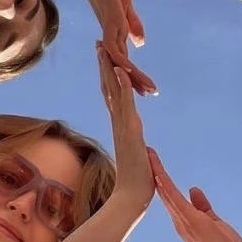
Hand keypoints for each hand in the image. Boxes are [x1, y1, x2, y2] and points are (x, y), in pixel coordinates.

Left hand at [79, 0, 156, 95]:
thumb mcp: (125, 7)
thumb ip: (132, 25)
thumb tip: (140, 42)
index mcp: (115, 34)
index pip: (126, 60)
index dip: (136, 75)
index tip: (148, 87)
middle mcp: (110, 36)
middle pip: (123, 66)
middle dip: (136, 82)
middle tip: (150, 95)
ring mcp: (109, 30)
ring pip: (119, 61)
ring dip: (134, 76)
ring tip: (147, 89)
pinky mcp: (109, 22)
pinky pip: (115, 47)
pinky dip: (122, 59)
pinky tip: (130, 69)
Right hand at [98, 45, 154, 212]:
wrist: (132, 197)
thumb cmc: (137, 183)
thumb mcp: (140, 158)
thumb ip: (139, 149)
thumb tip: (143, 149)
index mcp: (123, 127)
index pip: (113, 97)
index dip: (108, 77)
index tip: (105, 60)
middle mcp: (120, 123)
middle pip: (108, 88)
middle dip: (103, 65)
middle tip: (98, 44)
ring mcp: (122, 125)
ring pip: (114, 92)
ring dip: (108, 69)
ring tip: (103, 48)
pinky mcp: (129, 130)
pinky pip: (125, 103)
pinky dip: (122, 86)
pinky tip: (119, 71)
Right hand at [148, 150, 241, 241]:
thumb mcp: (215, 223)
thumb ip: (203, 206)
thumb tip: (194, 190)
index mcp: (186, 220)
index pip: (170, 194)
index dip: (160, 175)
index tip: (152, 158)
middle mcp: (181, 222)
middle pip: (163, 192)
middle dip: (153, 170)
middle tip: (143, 149)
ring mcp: (185, 223)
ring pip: (166, 193)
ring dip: (157, 173)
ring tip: (148, 154)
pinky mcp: (193, 223)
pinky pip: (176, 201)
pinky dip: (167, 186)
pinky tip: (159, 173)